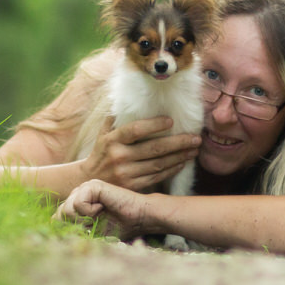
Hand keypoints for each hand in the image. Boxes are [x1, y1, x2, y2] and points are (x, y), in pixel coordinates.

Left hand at [54, 179, 153, 240]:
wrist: (140, 217)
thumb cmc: (118, 226)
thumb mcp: (91, 232)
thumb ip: (72, 229)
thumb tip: (50, 229)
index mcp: (77, 203)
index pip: (56, 219)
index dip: (67, 229)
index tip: (88, 230)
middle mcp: (78, 193)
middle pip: (58, 216)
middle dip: (76, 226)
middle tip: (96, 223)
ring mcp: (84, 187)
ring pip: (65, 210)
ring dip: (84, 220)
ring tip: (100, 215)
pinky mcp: (91, 185)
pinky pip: (77, 204)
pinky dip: (90, 212)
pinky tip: (103, 208)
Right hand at [79, 116, 198, 191]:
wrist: (88, 181)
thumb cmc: (101, 152)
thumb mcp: (103, 133)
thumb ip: (116, 117)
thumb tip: (129, 97)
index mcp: (111, 140)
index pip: (135, 130)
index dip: (154, 125)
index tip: (171, 121)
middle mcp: (119, 157)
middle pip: (154, 148)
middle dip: (178, 143)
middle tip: (195, 137)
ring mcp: (126, 174)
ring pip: (159, 164)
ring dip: (180, 156)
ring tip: (194, 149)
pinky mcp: (132, 187)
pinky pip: (157, 177)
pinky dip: (172, 170)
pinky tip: (183, 162)